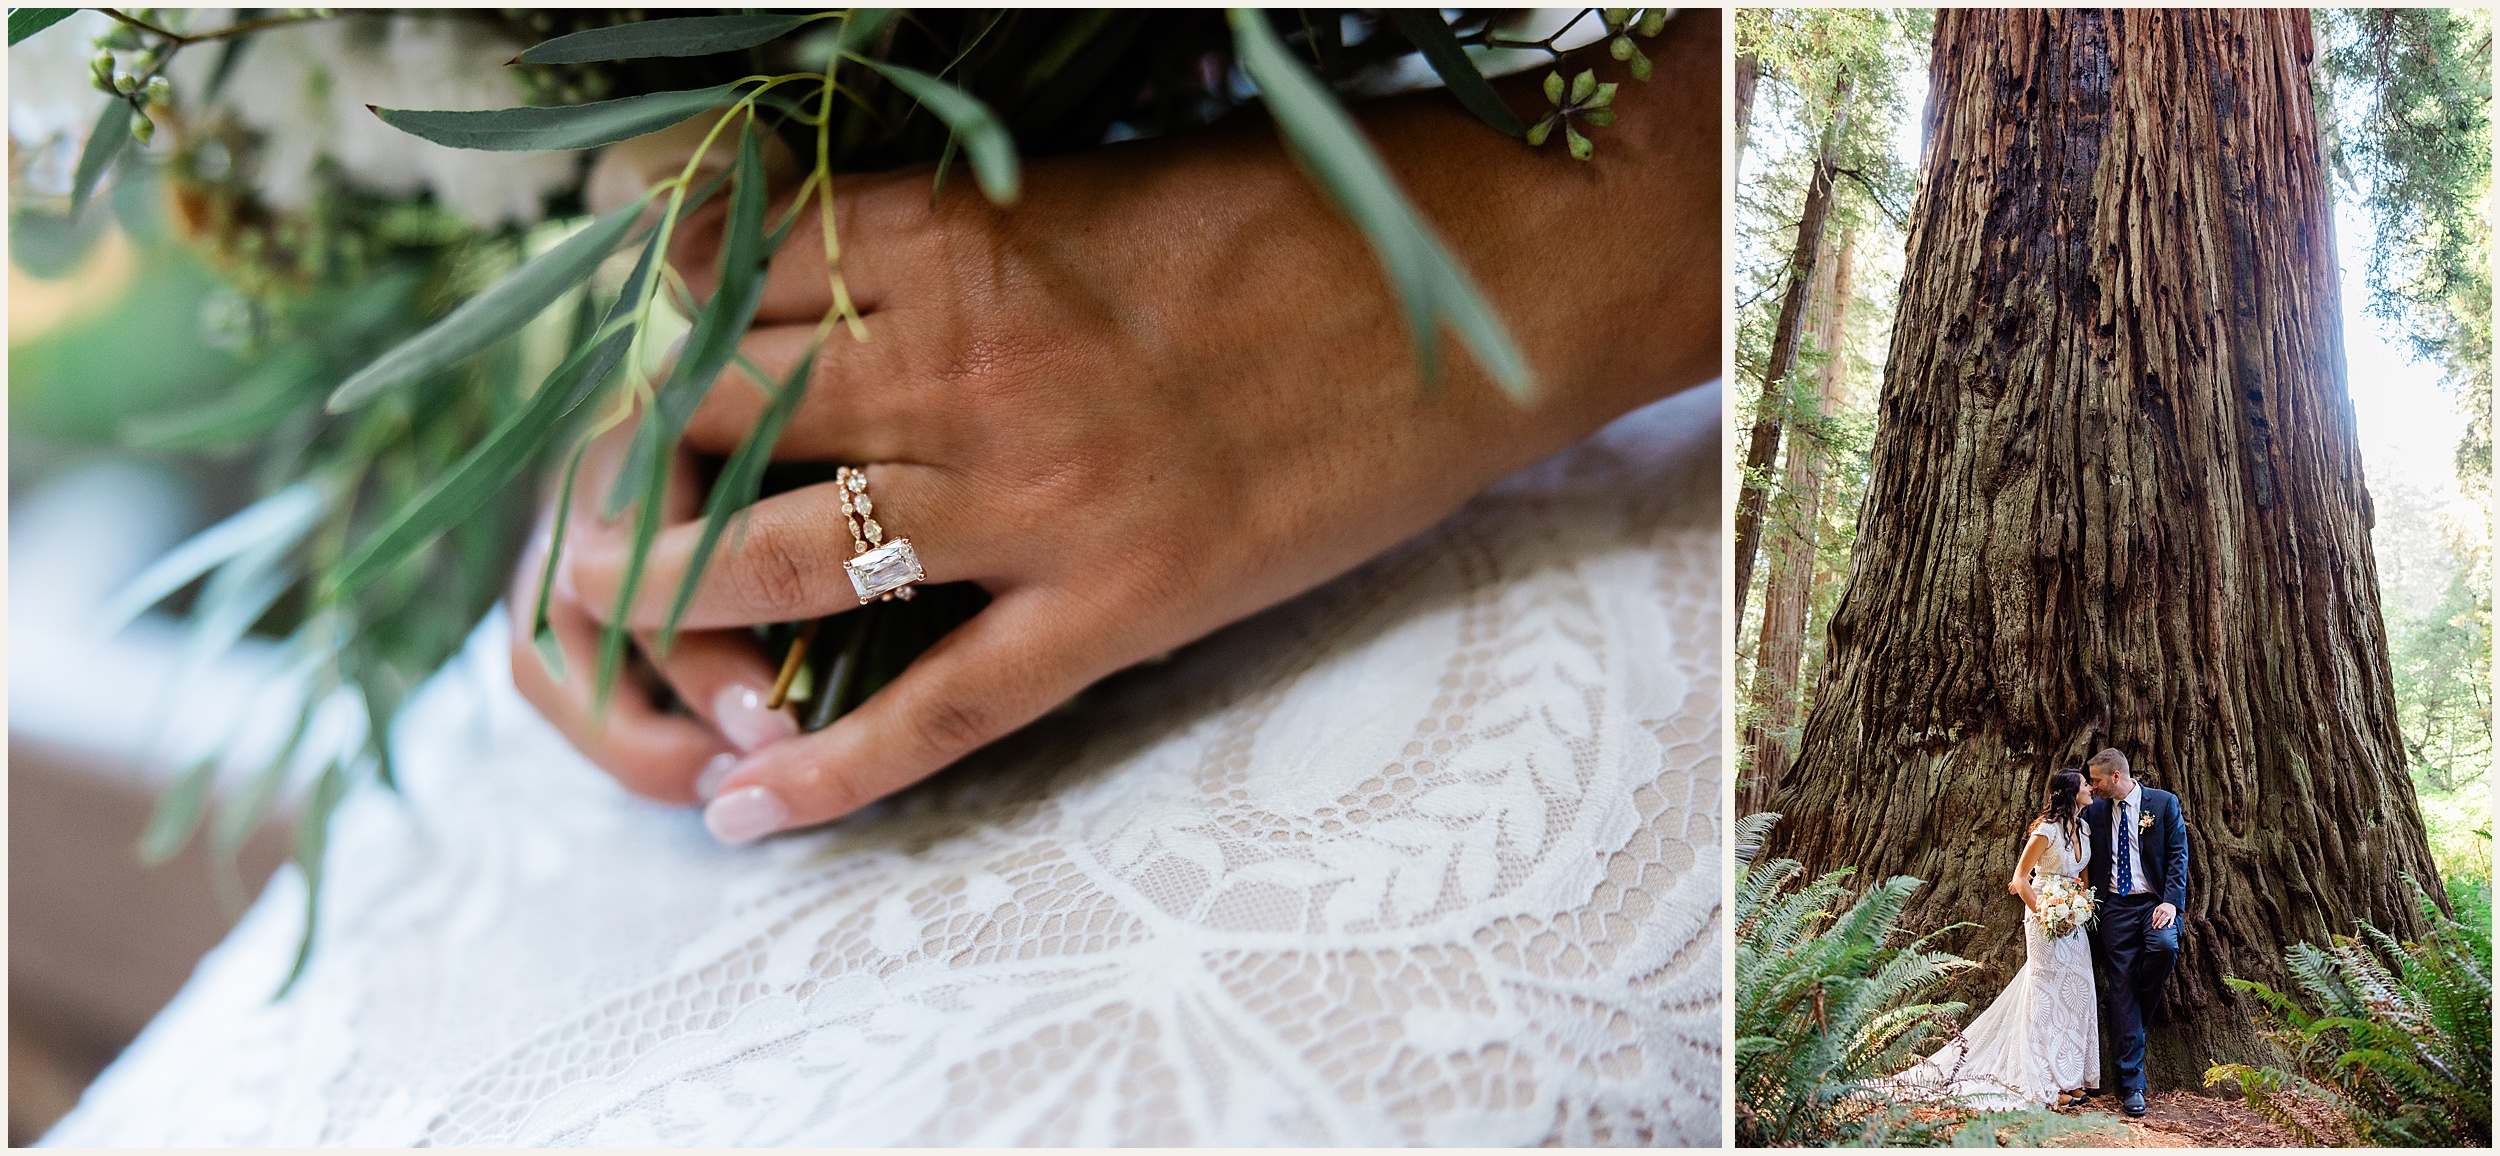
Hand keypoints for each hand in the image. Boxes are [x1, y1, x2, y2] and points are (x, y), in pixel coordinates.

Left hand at [531, 18, 1718, 840]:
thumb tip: (812, 241)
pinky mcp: (1125, 605)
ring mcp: (1044, 499)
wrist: (1480, 289)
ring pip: (791, 560)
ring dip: (672, 599)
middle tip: (592, 492)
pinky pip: (946, 707)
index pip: (719, 273)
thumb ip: (942, 216)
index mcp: (961, 235)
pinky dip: (834, 770)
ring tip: (607, 624)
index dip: (638, 316)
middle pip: (714, 416)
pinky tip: (752, 809)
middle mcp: (971, 366)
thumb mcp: (1087, 172)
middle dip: (623, 460)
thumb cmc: (1294, 208)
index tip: (615, 348)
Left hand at [2150, 902, 2176, 929]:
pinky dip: (2170, 924)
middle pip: (2160, 919)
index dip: (2154, 921)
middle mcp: (2165, 912)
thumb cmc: (2163, 907)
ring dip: (2162, 924)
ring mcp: (2169, 914)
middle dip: (2157, 923)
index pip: (2156, 917)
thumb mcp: (2157, 908)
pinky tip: (2168, 927)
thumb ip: (2154, 913)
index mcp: (2160, 910)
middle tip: (2154, 928)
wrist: (2171, 904)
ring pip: (2165, 920)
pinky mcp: (2173, 916)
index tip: (2152, 925)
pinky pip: (2172, 921)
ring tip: (2159, 927)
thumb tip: (2152, 919)